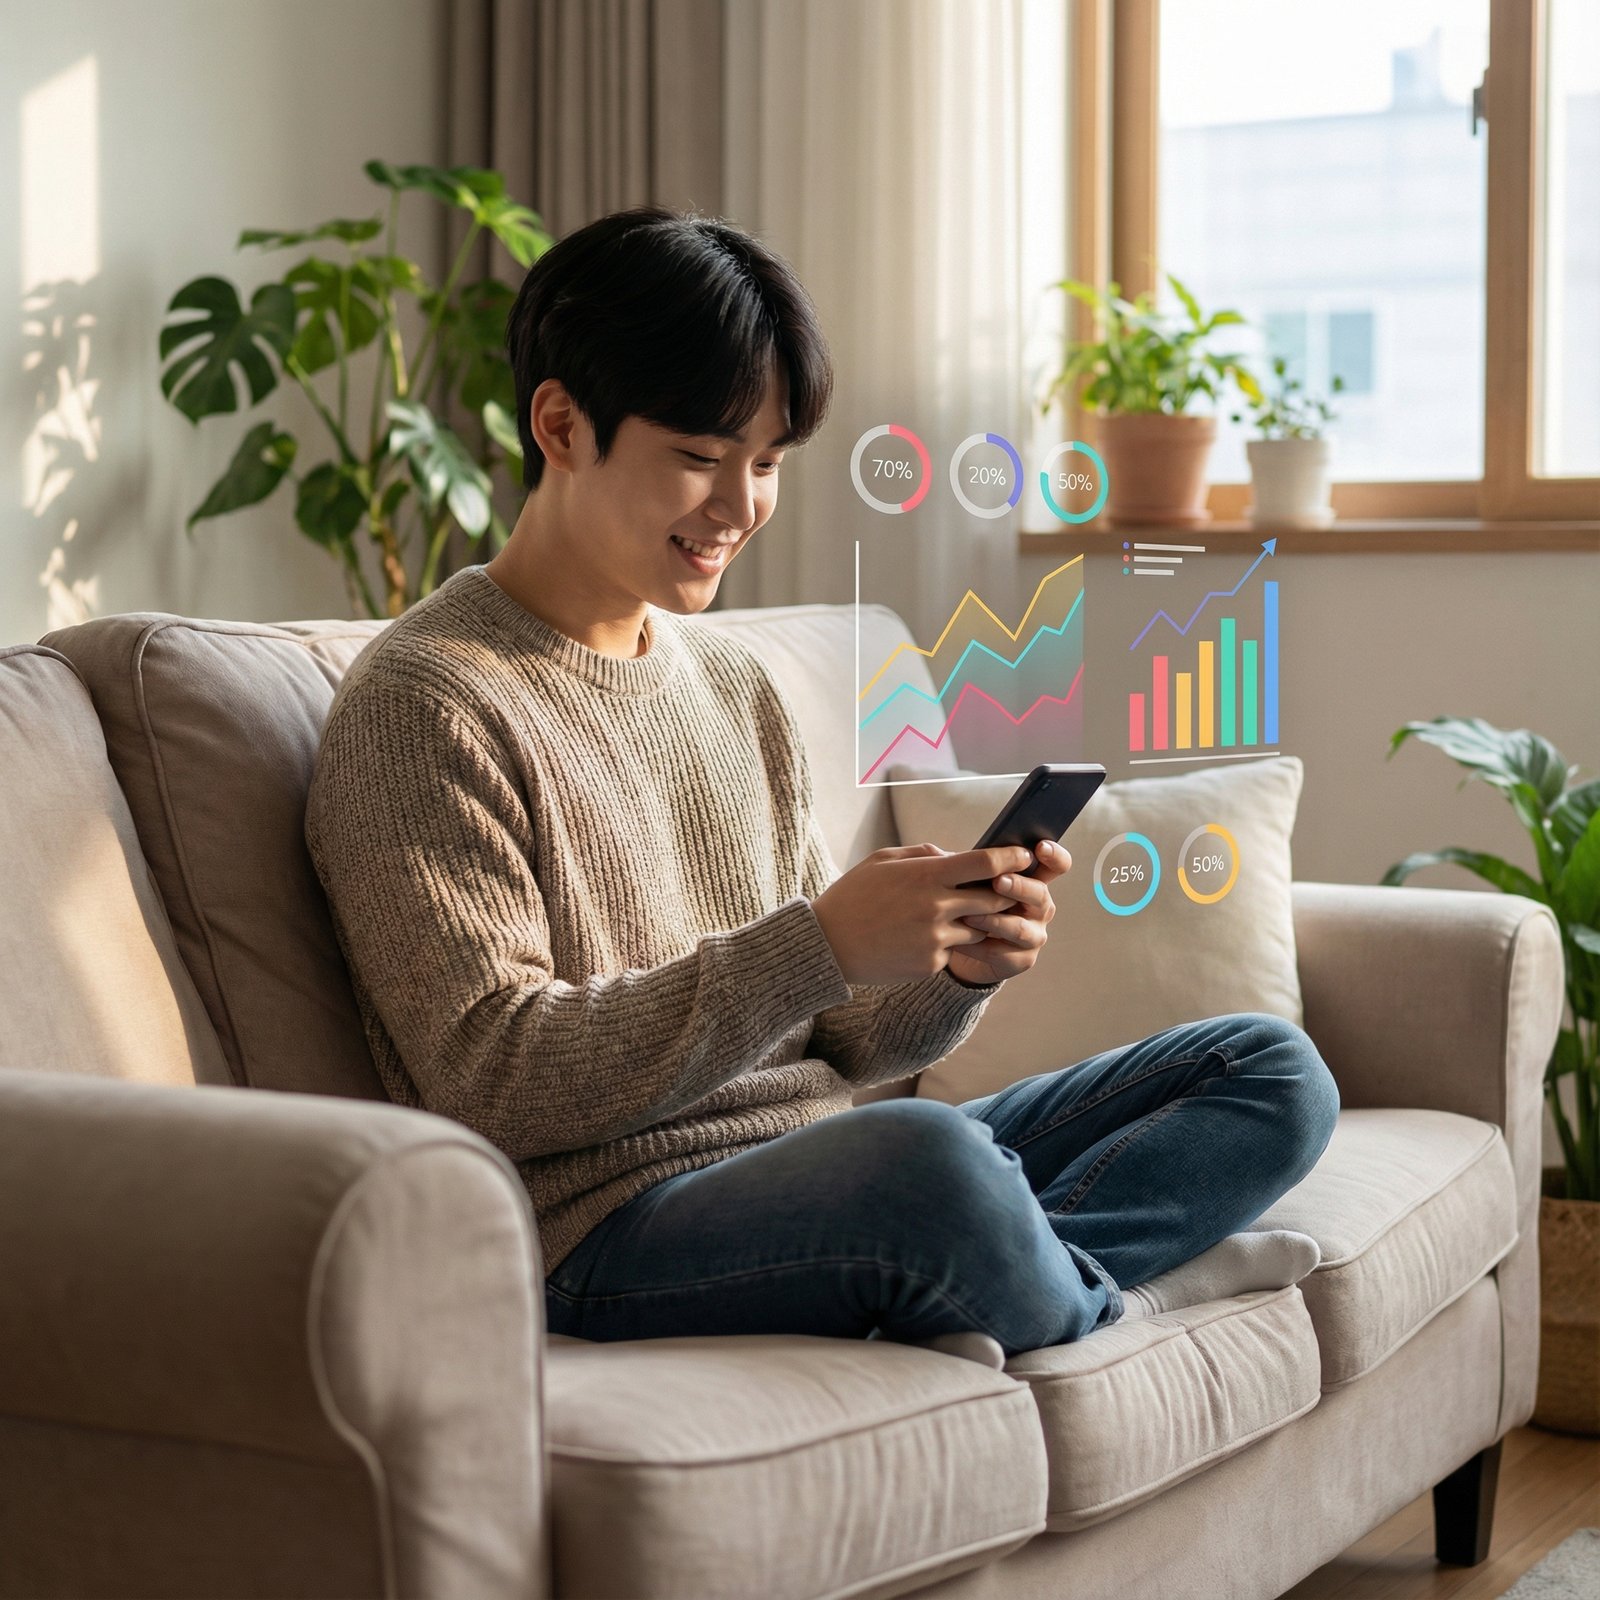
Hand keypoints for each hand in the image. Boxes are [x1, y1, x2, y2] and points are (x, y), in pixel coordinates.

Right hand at [810, 842, 1040, 985]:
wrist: (827, 945)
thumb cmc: (853, 896)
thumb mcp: (883, 860)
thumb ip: (925, 854)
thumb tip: (958, 856)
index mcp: (925, 876)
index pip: (986, 863)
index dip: (1012, 858)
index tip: (1024, 856)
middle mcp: (936, 908)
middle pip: (993, 898)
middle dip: (1003, 893)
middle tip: (1005, 888)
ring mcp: (935, 940)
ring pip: (978, 928)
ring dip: (974, 920)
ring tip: (949, 915)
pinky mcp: (930, 964)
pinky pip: (952, 951)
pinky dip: (946, 943)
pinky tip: (917, 938)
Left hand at [944, 838, 1068, 987]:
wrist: (960, 944)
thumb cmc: (969, 902)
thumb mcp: (967, 879)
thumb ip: (960, 864)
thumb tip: (933, 851)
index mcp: (1033, 880)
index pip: (1056, 865)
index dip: (1054, 855)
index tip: (1040, 847)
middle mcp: (1040, 906)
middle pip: (1040, 894)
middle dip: (1019, 887)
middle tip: (998, 881)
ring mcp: (1034, 934)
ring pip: (1021, 928)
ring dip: (994, 921)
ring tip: (968, 915)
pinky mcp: (1022, 959)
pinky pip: (1003, 953)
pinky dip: (979, 946)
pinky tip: (961, 941)